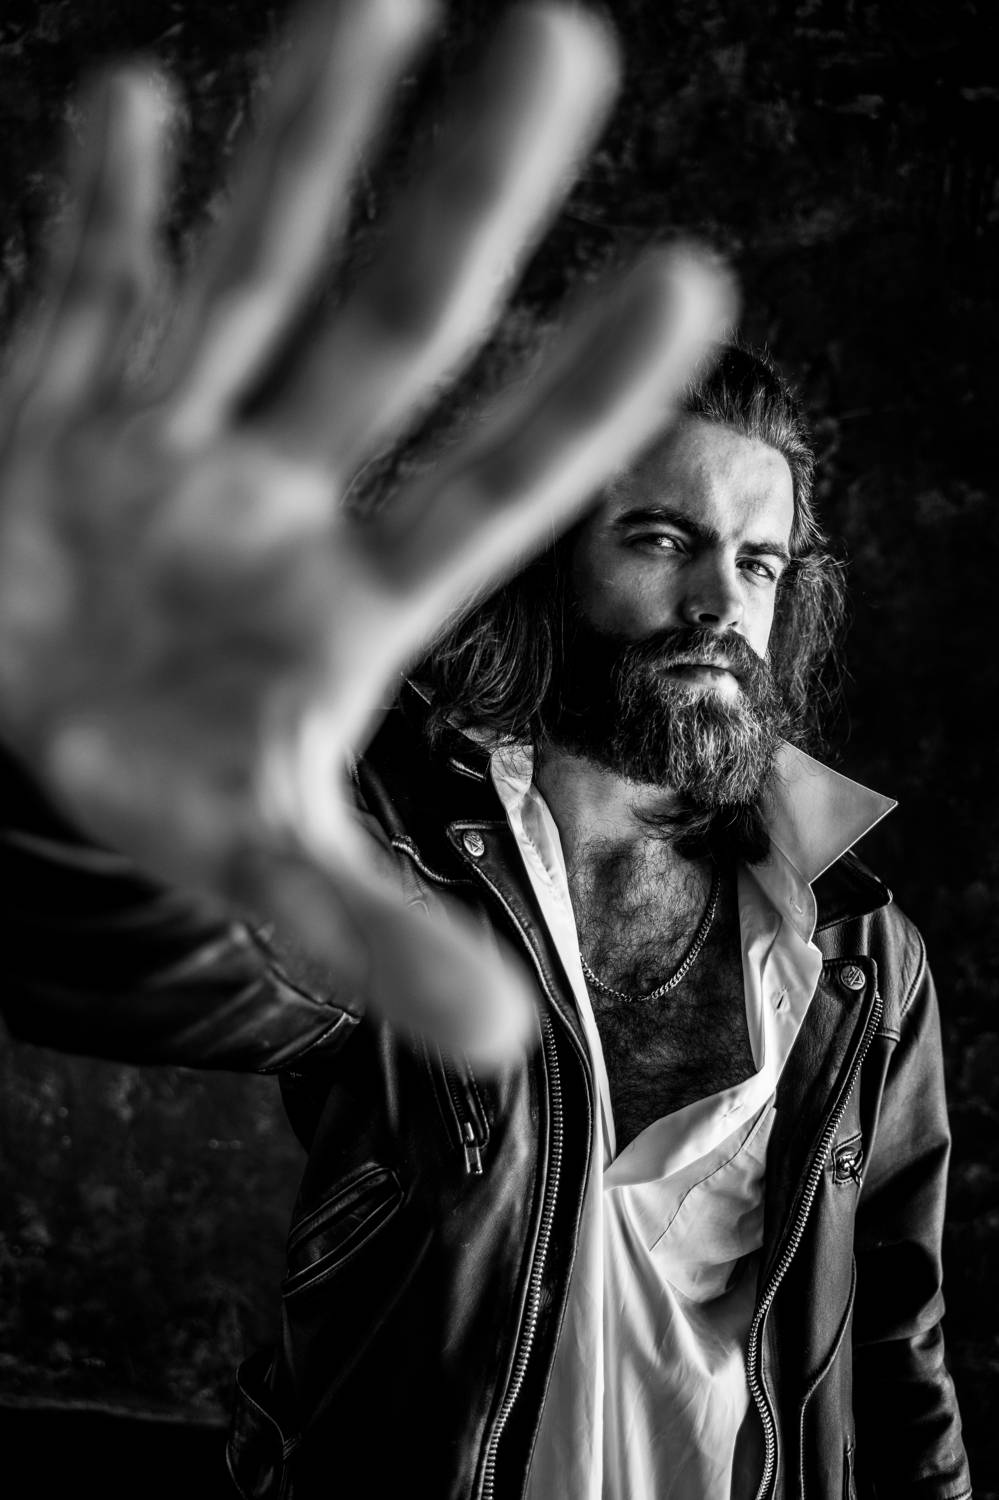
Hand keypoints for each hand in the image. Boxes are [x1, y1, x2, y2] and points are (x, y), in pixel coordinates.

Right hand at [0, 0, 733, 1064]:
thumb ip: (372, 933)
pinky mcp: (53, 399)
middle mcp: (278, 485)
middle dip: (467, 203)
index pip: (485, 485)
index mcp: (348, 594)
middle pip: (386, 331)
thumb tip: (508, 1040)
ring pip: (245, 269)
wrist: (25, 715)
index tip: (695, 289)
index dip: (578, 403)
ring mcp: (169, 427)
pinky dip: (98, 214)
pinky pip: (77, 290)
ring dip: (304, 141)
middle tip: (570, 46)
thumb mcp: (258, 860)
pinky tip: (133, 105)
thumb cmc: (159, 773)